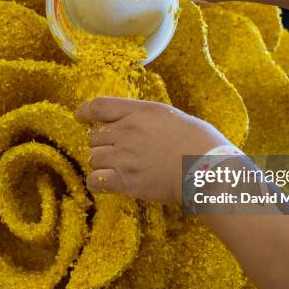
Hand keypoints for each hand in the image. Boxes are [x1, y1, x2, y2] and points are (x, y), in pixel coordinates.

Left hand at [74, 97, 230, 203]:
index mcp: (139, 112)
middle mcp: (127, 132)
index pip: (99, 106)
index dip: (85, 111)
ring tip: (118, 167)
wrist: (207, 170)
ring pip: (93, 158)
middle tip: (115, 150)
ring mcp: (124, 157)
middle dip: (100, 143)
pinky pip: (94, 180)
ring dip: (101, 162)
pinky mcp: (125, 182)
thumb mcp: (170, 115)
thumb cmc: (198, 141)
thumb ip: (144, 116)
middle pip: (93, 136)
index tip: (81, 116)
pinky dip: (97, 181)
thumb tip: (129, 121)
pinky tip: (108, 181)